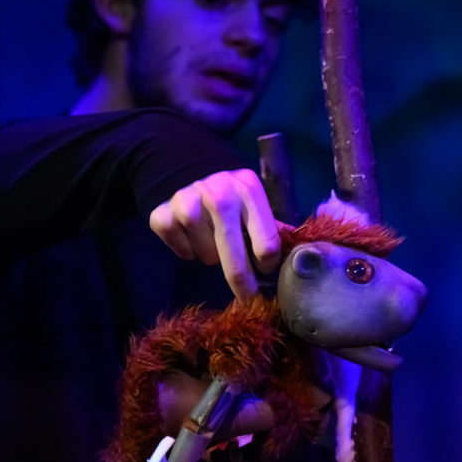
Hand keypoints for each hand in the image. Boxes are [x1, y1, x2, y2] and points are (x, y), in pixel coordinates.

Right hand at [149, 168, 281, 298]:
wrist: (183, 164)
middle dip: (244, 285)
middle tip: (248, 298)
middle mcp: (219, 195)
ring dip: (211, 255)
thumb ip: (271, 225)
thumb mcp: (252, 198)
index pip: (267, 245)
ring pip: (208, 258)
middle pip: (236, 261)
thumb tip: (298, 252)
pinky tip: (189, 235)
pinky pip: (182, 252)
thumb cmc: (228, 190)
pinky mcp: (163, 214)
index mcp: (249, 190)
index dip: (268, 264)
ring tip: (210, 237)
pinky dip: (186, 250)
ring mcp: (188, 203)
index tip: (266, 271)